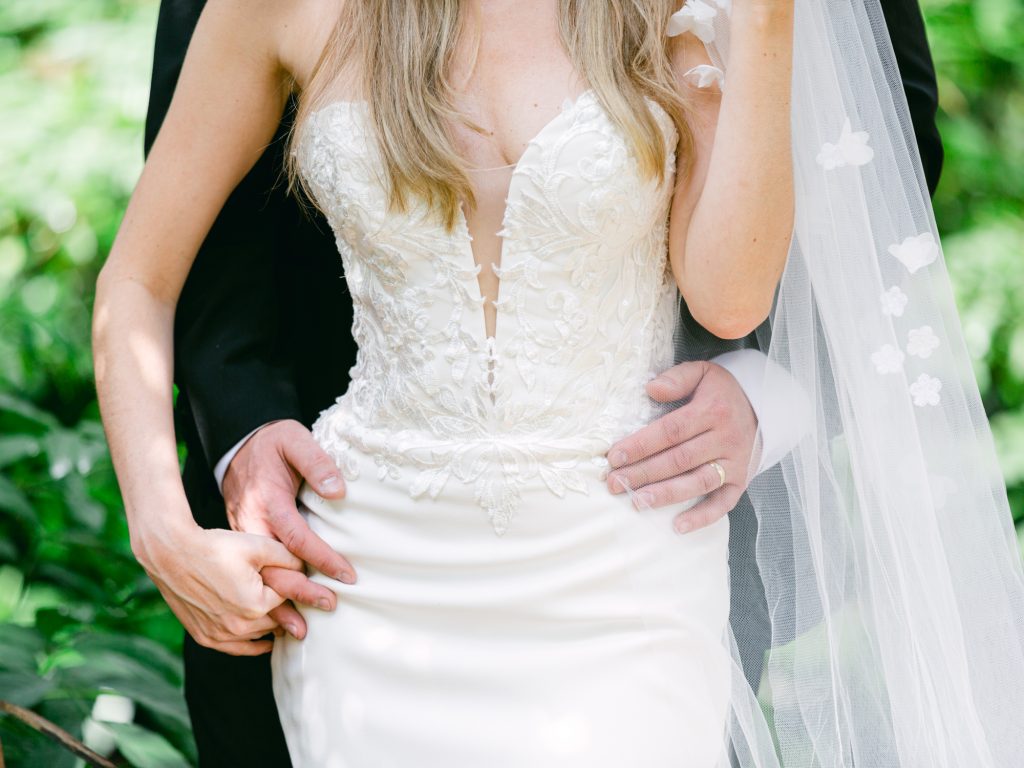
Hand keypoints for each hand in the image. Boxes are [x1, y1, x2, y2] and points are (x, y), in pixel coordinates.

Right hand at [132, 520, 303, 655]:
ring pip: (258, 636)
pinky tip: (263, 641)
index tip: (300, 585)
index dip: (292, 587)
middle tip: (291, 600)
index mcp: (256, 606)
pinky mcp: (204, 637)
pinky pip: (236, 648)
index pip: (287, 600)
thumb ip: (290, 559)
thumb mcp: (259, 546)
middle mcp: (239, 627)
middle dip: (283, 609)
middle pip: (275, 621)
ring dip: (269, 627)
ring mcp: (219, 635)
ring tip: (283, 618)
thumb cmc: (216, 546)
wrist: (172, 553)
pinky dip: (251, 645)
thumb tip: (309, 568)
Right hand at [223, 420, 355, 640]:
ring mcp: (238, 537)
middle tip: (329, 607)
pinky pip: (245, 578)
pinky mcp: (235, 543)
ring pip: (255, 579)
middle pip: (273, 568)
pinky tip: (273, 621)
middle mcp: (247, 525)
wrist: (234, 447)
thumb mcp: (294, 440)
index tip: (348, 575)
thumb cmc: (270, 444)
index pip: (298, 538)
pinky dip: (258, 600)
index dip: (324, 559)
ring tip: (299, 631)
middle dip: (300, 594)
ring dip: (276, 607)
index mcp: (266, 503)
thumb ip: (316, 462)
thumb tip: (338, 491)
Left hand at [605, 360, 758, 533]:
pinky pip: (723, 503)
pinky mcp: (741, 481)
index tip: (614, 457)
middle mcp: (725, 439)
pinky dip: (702, 517)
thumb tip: (651, 389)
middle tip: (615, 483)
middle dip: (644, 473)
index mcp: (712, 411)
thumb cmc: (722, 393)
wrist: (765, 409)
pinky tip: (678, 526)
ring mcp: (734, 463)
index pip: (670, 431)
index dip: (641, 445)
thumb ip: (677, 379)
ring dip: (666, 495)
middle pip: (679, 460)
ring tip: (637, 502)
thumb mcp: (703, 373)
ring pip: (697, 483)